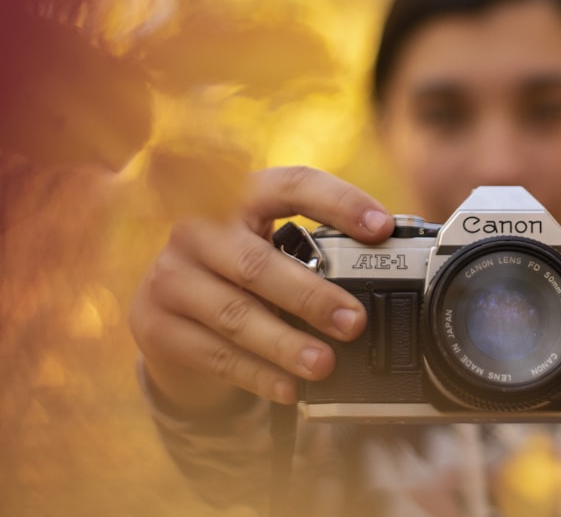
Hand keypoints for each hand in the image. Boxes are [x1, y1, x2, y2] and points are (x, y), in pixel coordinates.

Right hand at [129, 166, 394, 414]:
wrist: (171, 316)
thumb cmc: (243, 276)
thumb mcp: (274, 249)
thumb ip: (319, 252)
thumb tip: (392, 266)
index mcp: (238, 197)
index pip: (292, 185)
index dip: (339, 201)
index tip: (382, 228)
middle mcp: (197, 229)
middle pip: (256, 262)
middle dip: (311, 296)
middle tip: (355, 322)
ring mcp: (170, 276)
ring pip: (234, 314)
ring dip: (285, 343)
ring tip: (325, 363)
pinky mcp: (155, 324)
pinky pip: (214, 354)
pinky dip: (257, 374)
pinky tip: (290, 388)